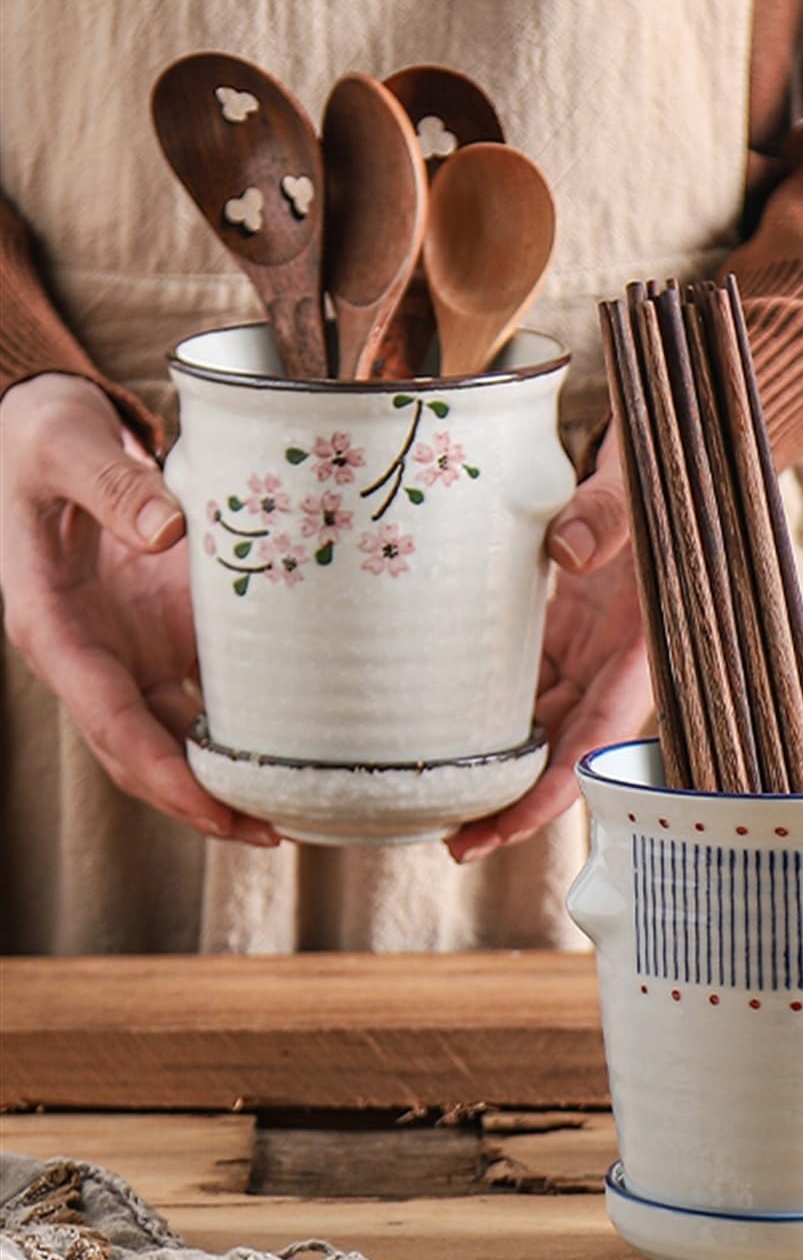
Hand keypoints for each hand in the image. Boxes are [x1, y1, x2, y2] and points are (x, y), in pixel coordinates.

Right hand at [0, 374, 277, 844]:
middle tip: (275, 830)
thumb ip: (112, 484)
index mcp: (53, 628)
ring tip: (298, 806)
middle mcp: (92, 655)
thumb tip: (166, 531)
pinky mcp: (164, 633)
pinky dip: (246, 723)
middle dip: (201, 800)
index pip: (107, 721)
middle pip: (143, 751)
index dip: (160, 774)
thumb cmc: (46, 438)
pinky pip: (205, 692)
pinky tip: (299, 742)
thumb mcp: (67, 446)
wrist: (52, 429)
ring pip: (176, 735)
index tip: (212, 810)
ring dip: (227, 776)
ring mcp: (129, 649)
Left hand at [448, 429, 650, 861]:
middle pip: (562, 751)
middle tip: (456, 840)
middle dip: (514, 801)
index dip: (557, 790)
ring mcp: (582, 651)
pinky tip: (436, 729)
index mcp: (644, 649)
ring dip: (494, 763)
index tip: (508, 826)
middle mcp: (611, 663)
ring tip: (434, 797)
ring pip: (536, 724)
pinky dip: (482, 711)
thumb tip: (568, 553)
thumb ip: (608, 518)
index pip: (599, 738)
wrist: (661, 464)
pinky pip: (519, 683)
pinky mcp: (558, 632)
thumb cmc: (661, 483)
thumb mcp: (641, 495)